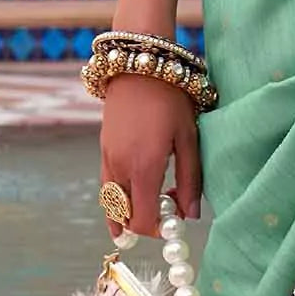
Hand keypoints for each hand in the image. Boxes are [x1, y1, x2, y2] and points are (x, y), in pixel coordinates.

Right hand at [99, 74, 201, 236]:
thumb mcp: (189, 140)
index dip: (157, 230)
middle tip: (168, 208)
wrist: (139, 65)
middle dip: (147, 220)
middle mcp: (120, 167)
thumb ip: (190, 180)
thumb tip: (190, 215)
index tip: (174, 222)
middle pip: (126, 215)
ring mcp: (108, 158)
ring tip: (154, 201)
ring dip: (132, 209)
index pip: (142, 220)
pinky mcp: (104, 149)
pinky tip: (134, 195)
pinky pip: (107, 184)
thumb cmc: (170, 100)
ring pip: (113, 202)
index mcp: (144, 168)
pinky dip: (120, 196)